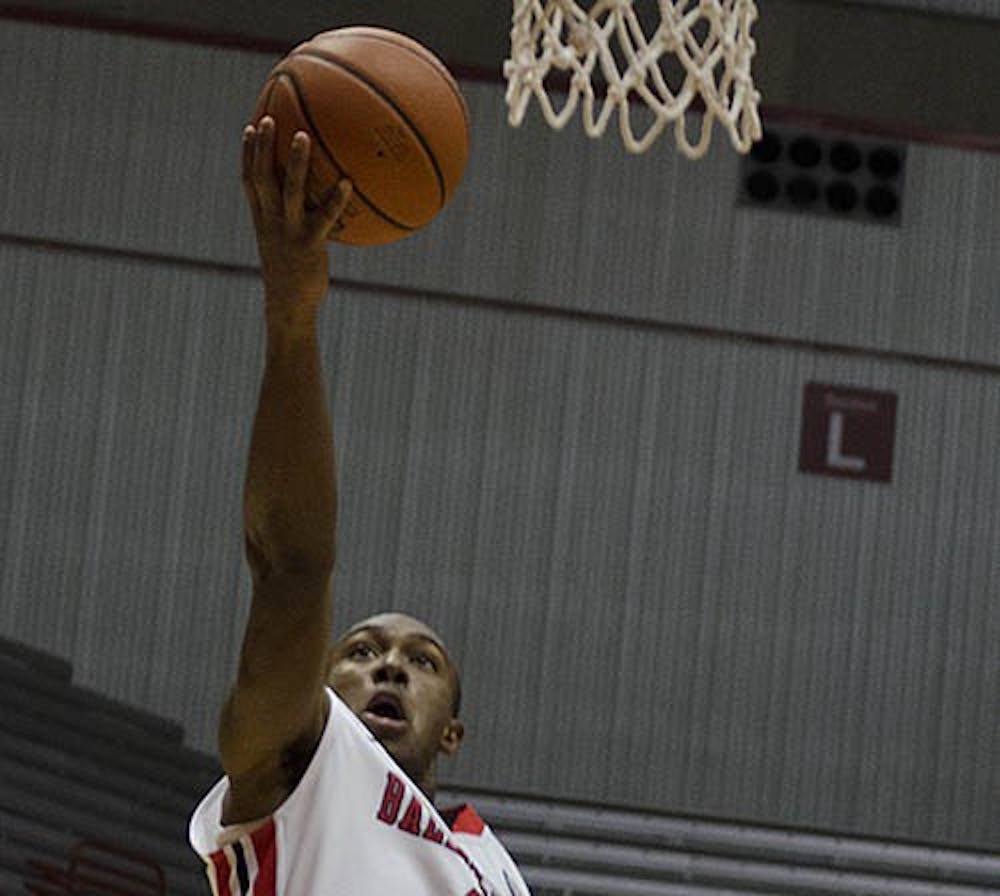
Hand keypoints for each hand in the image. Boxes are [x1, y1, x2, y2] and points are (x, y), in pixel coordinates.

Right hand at [241, 116, 352, 312]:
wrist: (289, 306)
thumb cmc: (293, 276)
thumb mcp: (287, 247)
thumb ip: (294, 223)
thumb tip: (314, 207)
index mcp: (263, 219)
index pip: (250, 180)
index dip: (248, 153)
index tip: (251, 126)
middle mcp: (271, 221)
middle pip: (261, 176)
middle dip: (262, 146)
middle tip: (268, 116)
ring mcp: (288, 231)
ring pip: (288, 189)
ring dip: (294, 161)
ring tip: (303, 135)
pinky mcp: (308, 244)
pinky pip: (323, 216)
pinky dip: (335, 198)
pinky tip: (348, 181)